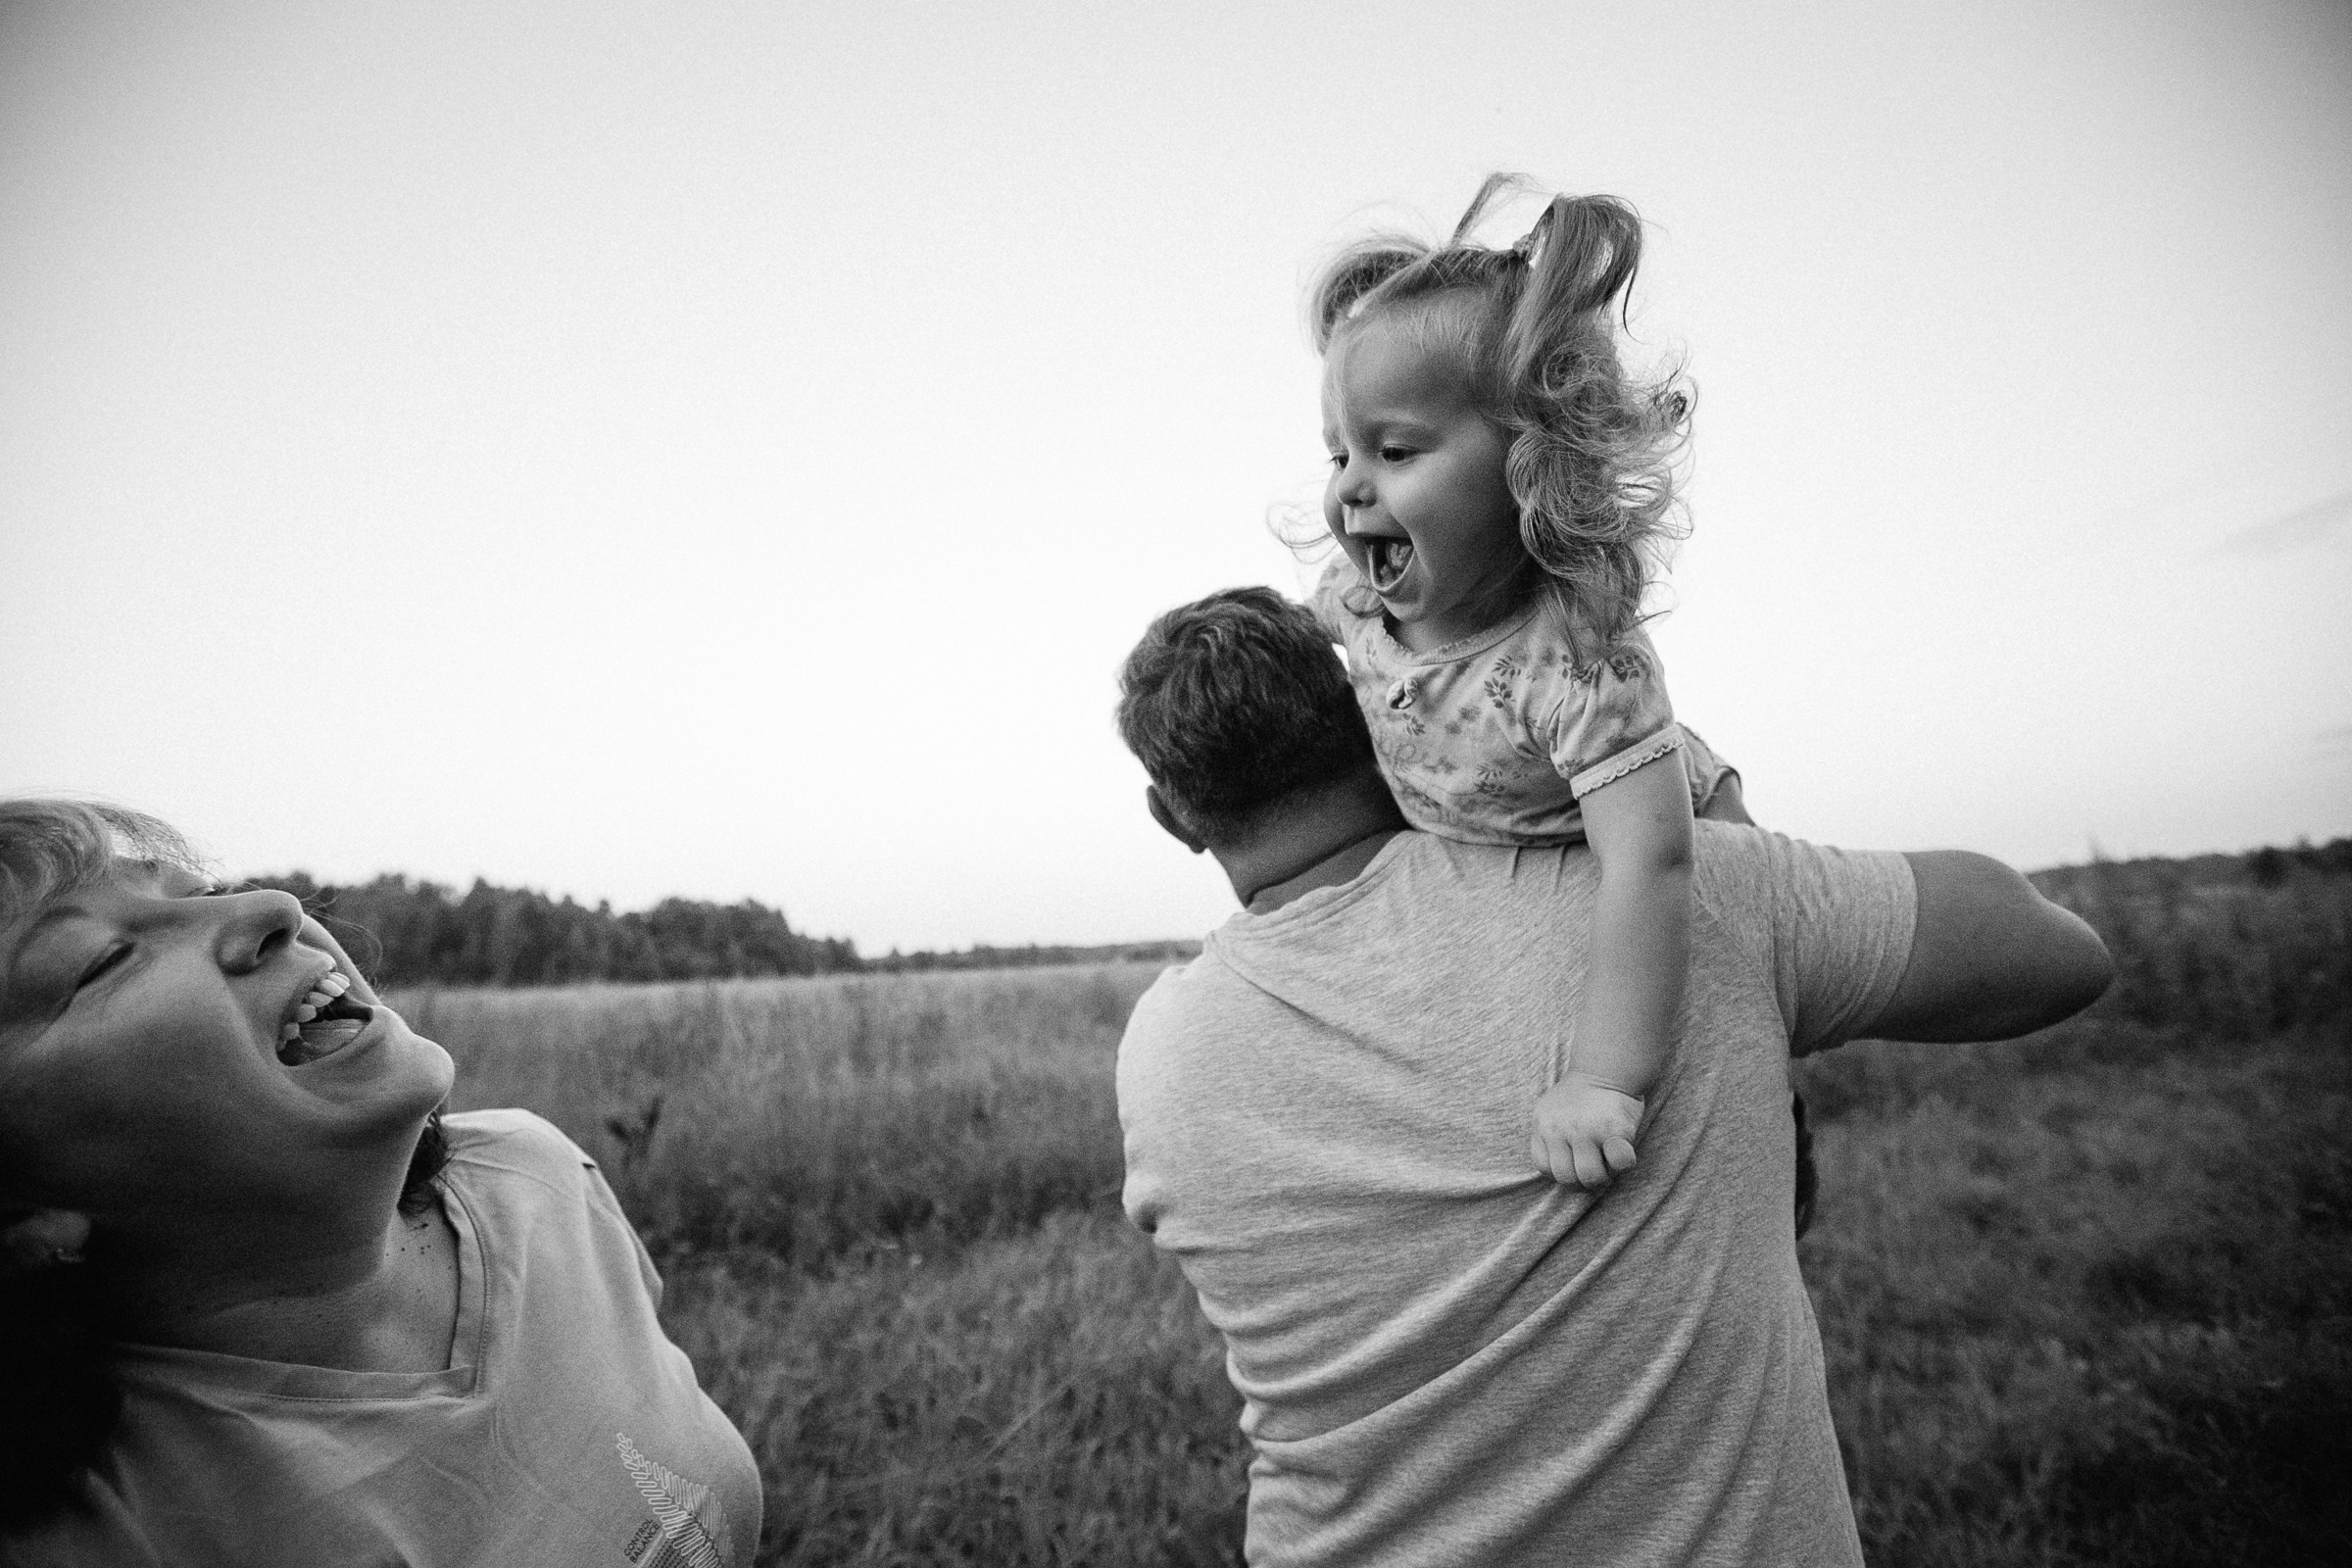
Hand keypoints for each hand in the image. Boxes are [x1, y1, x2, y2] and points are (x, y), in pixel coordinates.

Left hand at [1529, 1071, 1643, 1190]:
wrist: (1606, 1067)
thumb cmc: (1580, 1098)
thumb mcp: (1550, 1112)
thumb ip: (1550, 1140)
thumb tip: (1564, 1178)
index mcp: (1543, 1126)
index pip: (1545, 1168)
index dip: (1563, 1171)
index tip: (1575, 1161)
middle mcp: (1561, 1129)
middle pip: (1567, 1178)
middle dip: (1583, 1179)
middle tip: (1596, 1164)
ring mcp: (1588, 1130)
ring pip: (1591, 1176)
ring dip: (1604, 1175)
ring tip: (1609, 1160)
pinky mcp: (1615, 1129)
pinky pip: (1620, 1162)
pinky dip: (1623, 1163)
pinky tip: (1623, 1150)